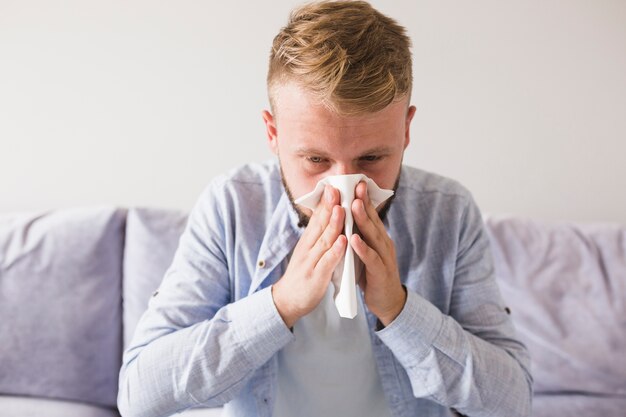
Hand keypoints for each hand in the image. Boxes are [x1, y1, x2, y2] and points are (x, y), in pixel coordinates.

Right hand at [272, 186, 346, 327]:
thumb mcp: (308, 251)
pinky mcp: (315, 277)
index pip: (317, 217)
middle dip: (330, 206)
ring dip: (333, 224)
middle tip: (338, 188)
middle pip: (320, 224)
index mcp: (308, 241)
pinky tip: (343, 241)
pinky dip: (335, 251)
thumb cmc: (303, 274)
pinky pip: (327, 262)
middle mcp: (308, 248)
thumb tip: (327, 215)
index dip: (326, 202)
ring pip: (324, 240)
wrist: (287, 300)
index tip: (334, 185)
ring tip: (342, 209)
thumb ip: (318, 235)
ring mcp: (311, 262)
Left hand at [351, 181, 405, 325]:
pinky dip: (362, 248)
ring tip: (355, 205)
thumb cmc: (372, 275)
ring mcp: (384, 257)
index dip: (363, 198)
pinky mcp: (380, 272)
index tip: (355, 181)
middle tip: (357, 185)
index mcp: (378, 238)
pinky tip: (354, 239)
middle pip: (373, 220)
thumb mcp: (365, 251)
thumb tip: (345, 217)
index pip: (370, 214)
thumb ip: (358, 235)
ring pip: (373, 235)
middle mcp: (383, 243)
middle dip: (365, 202)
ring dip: (364, 220)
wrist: (388, 301)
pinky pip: (371, 258)